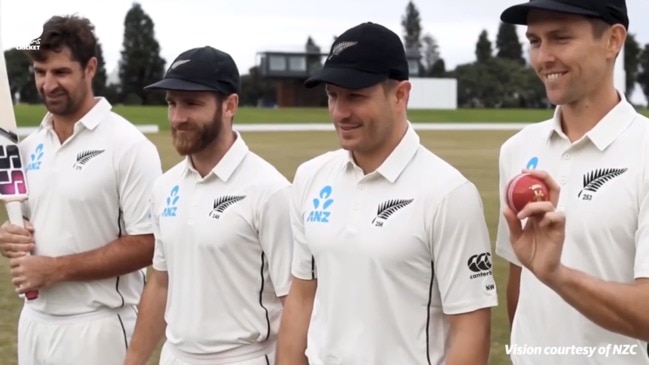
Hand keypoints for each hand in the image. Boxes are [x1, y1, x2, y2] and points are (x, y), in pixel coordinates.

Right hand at [0, 220, 34, 257]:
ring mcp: (2, 245)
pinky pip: (11, 254)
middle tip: (33, 241)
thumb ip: (26, 224)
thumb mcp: (21, 223)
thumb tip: (31, 229)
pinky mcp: (4, 253)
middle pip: (13, 238)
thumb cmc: (17, 229)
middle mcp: (2, 237)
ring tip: (32, 246)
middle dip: (25, 240)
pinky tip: (25, 253)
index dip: (24, 232)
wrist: (8, 235)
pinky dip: (18, 254)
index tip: (30, 234)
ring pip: (12, 247)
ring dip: (23, 247)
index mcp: (6, 228)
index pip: (15, 230)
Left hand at [10, 255, 61, 293]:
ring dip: (18, 282)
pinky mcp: (29, 286)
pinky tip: (23, 289)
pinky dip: (20, 290)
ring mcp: (25, 277)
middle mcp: (23, 268)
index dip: (15, 265)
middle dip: (17, 273)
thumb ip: (27, 260)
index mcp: (24, 260)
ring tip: (23, 282)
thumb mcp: (36, 257)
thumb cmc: (48, 262)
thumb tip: (21, 263)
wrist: (56, 269)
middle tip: (22, 275)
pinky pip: (19, 290)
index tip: (18, 267)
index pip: (11, 263)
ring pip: (14, 281)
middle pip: (12, 272)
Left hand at [503, 169, 566, 284]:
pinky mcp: (559, 229)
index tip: (522, 172)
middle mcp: (545, 214)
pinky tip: (540, 225)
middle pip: (551, 189)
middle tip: (529, 173)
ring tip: (522, 216)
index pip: (538, 192)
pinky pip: (558, 216)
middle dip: (543, 177)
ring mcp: (553, 221)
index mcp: (535, 214)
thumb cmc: (530, 254)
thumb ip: (512, 223)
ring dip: (533, 206)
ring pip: (549, 203)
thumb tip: (506, 208)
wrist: (540, 270)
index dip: (533, 180)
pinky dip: (548, 216)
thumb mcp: (515, 237)